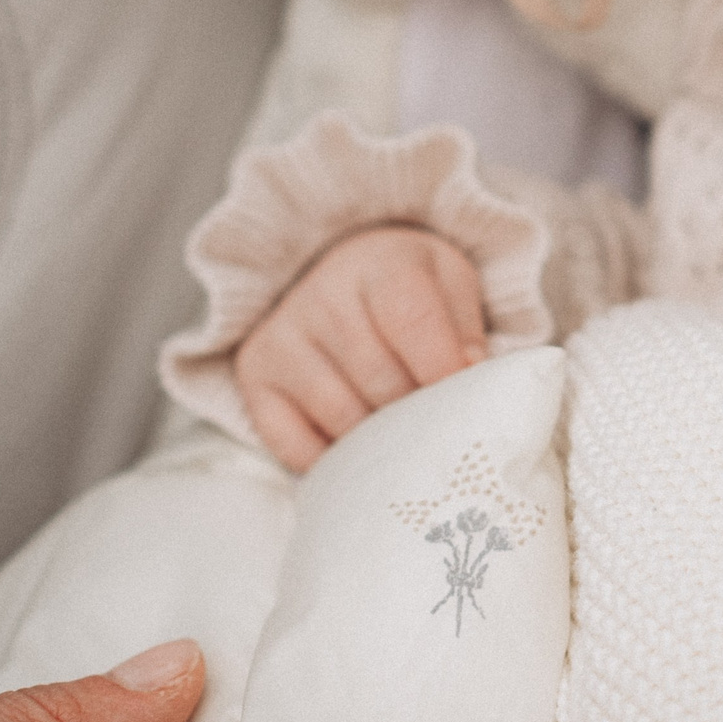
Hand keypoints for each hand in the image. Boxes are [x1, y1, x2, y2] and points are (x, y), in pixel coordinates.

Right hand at [234, 225, 485, 471]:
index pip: (411, 320)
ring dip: (380, 438)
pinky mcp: (254, 376)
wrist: (348, 276)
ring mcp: (282, 337)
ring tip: (400, 427)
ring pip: (342, 417)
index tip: (467, 402)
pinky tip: (356, 443)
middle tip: (436, 417)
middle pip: (381, 379)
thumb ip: (466, 328)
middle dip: (418, 409)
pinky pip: (295, 445)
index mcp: (381, 262)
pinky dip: (333, 459)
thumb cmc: (413, 291)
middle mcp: (322, 295)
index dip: (443, 369)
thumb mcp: (453, 287)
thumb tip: (468, 376)